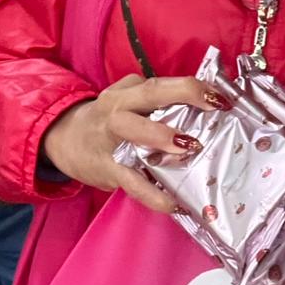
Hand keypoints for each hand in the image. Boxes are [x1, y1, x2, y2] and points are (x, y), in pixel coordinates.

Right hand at [41, 74, 223, 213]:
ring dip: (160, 137)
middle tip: (210, 110)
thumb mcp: (129, 102)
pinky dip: (153, 194)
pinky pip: (131, 181)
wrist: (63, 140)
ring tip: (188, 150)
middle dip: (180, 98)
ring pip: (132, 131)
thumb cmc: (109, 121)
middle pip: (148, 95)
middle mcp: (119, 108)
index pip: (161, 82)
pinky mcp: (107, 168)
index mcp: (129, 91)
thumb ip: (159, 104)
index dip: (191, 87)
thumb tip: (207, 111)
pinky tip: (173, 203)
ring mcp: (111, 137)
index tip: (220, 97)